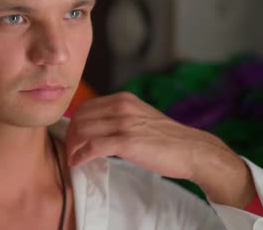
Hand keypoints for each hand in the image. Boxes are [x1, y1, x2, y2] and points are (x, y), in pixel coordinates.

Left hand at [65, 92, 255, 207]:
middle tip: (70, 150)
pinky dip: (80, 156)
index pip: (85, 106)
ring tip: (73, 159)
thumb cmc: (166, 138)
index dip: (74, 123)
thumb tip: (96, 126)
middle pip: (80, 117)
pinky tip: (78, 163)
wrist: (192, 149)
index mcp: (123, 99)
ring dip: (73, 147)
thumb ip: (119, 117)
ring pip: (83, 131)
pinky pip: (93, 147)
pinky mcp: (127, 141)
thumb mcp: (140, 117)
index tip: (73, 138)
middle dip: (71, 135)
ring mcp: (124, 123)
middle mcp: (121, 106)